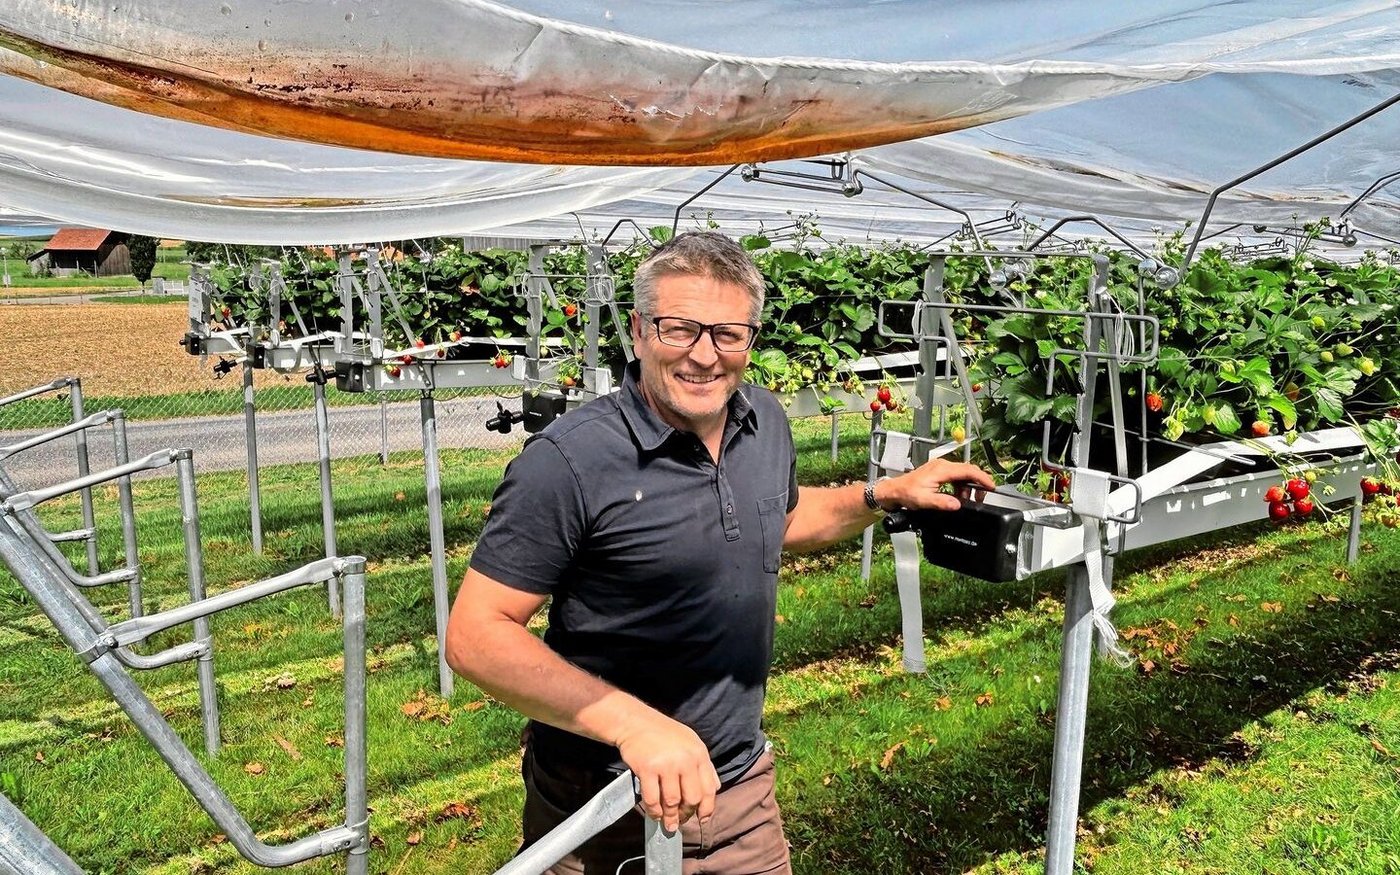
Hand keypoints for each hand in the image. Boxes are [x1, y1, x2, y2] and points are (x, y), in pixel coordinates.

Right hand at [614, 713, 720, 832]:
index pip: (709, 789)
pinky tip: (655, 814)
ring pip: (672, 802)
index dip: (707, 808)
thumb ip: (704, 765)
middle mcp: (686, 760)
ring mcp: (666, 765)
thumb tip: (715, 788)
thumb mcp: (691, 743)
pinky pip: (652, 799)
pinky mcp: (647, 769)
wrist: (636, 722)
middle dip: (687, 814)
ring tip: (668, 824)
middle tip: (681, 820)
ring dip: (670, 817)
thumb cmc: (664, 734)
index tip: (702, 819)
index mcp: (699, 754)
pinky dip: (654, 811)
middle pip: (692, 798)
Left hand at [879, 458, 996, 511]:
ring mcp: (941, 467)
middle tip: (981, 497)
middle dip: (978, 484)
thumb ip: (942, 503)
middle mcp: (942, 465)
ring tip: (967, 500)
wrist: (895, 490)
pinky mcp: (939, 472)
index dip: (982, 478)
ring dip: (968, 487)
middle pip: (968, 470)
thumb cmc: (906, 493)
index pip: (968, 470)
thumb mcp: (924, 501)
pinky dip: (960, 486)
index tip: (991, 487)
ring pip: (963, 474)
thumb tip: (957, 505)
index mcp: (941, 469)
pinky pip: (956, 476)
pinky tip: (957, 496)